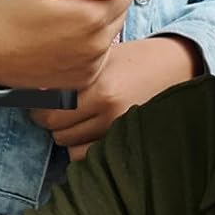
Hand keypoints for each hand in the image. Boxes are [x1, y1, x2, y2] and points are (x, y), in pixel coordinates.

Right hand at [0, 0, 133, 90]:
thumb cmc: (11, 15)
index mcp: (91, 18)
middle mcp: (96, 46)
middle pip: (119, 16)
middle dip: (103, 6)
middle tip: (69, 5)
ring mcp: (89, 66)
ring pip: (109, 38)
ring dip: (96, 28)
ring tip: (63, 25)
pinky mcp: (80, 81)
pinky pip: (98, 59)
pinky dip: (88, 49)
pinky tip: (64, 43)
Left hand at [29, 36, 199, 158]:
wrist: (178, 67)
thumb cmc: (137, 58)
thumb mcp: (104, 57)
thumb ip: (74, 72)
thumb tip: (36, 87)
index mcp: (99, 85)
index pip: (48, 106)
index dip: (36, 103)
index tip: (35, 98)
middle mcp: (107, 111)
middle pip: (54, 127)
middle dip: (47, 118)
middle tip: (51, 107)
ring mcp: (117, 130)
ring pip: (67, 145)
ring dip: (64, 133)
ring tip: (72, 119)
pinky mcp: (124, 142)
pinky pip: (86, 156)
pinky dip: (79, 147)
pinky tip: (85, 132)